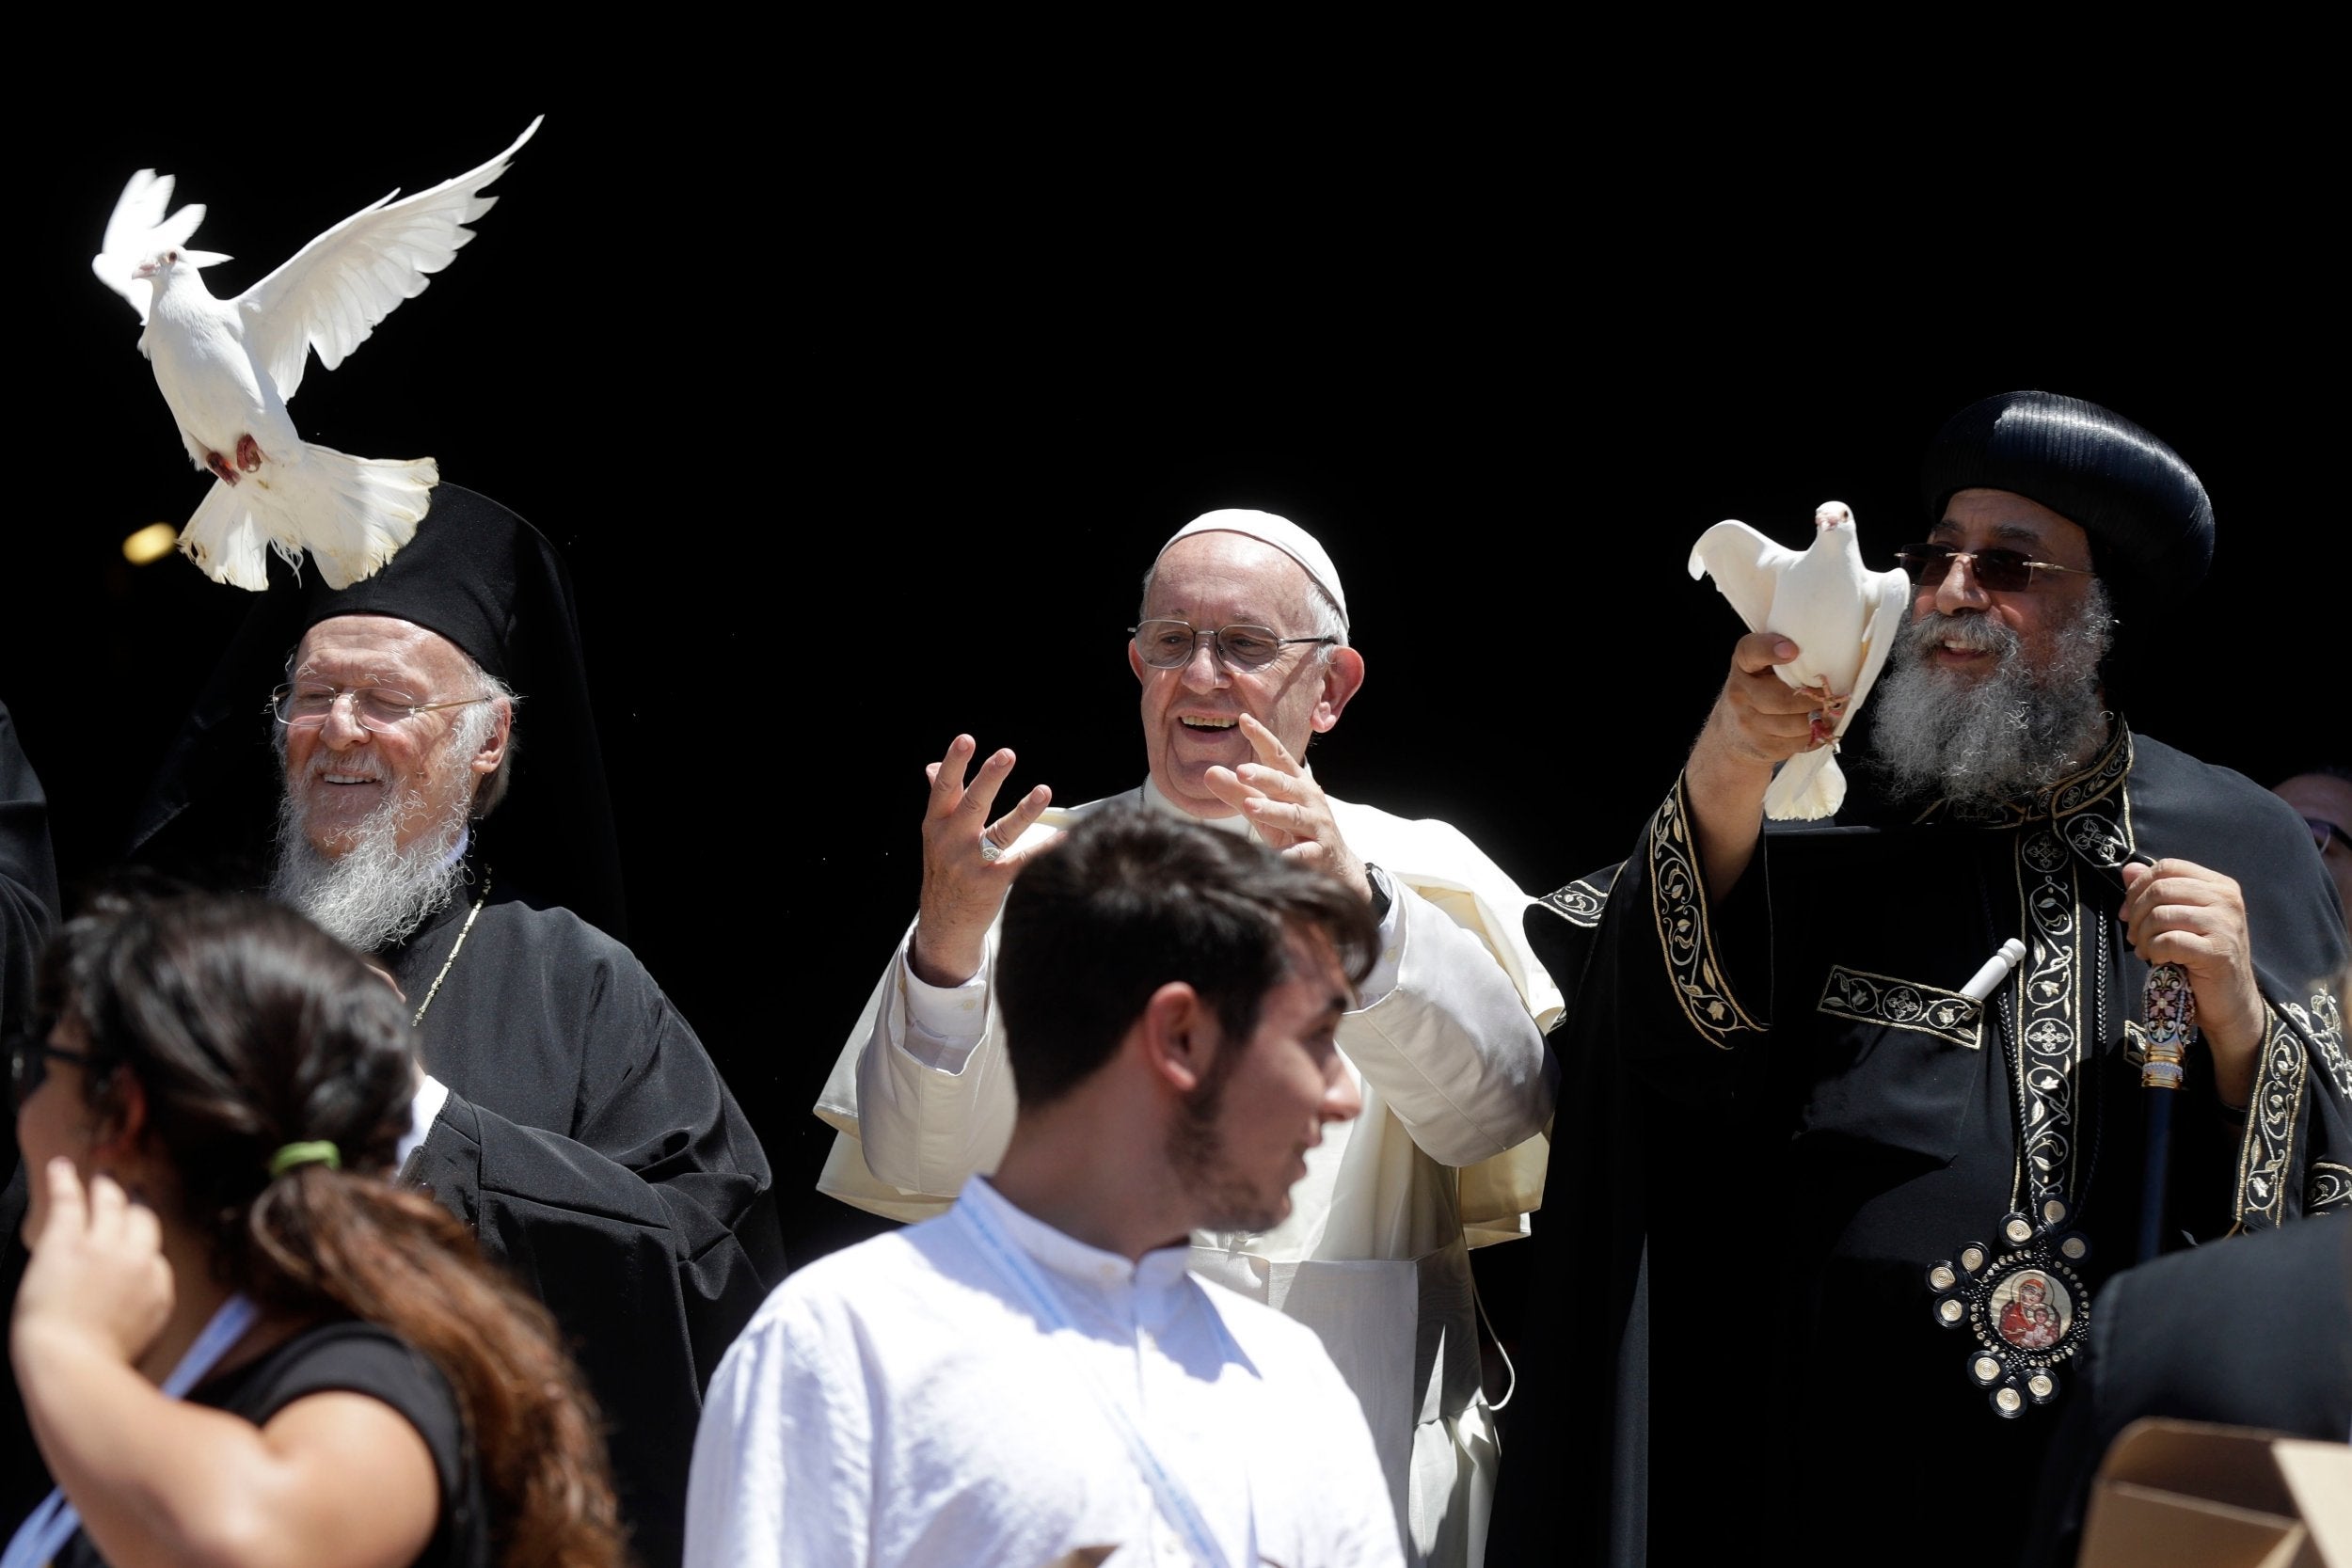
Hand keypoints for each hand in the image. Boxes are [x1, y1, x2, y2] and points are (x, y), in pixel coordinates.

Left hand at [12, 1161, 173, 1369]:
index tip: (137, 1249)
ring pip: (111, 1206)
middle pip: (143, 1224)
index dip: (143, 1253)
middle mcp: (138, 1262)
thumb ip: (142, 1324)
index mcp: (157, 1291)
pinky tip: (61, 1166)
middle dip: (139, 1207)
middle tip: (136, 1194)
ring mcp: (104, 1247)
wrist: (74, 1367)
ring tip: (105, 1178)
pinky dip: (65, 1181)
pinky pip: (70, 1201)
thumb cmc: (102, 1371)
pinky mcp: (68, 1240)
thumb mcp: (142, 1349)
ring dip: (107, 1189)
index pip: (155, 1262)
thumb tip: (134, 1322)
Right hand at [910, 734, 1054, 986]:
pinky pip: (1022, 860)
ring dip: (1025, 811)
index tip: (966, 739)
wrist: (945, 922)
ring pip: (1001, 833)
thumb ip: (940, 799)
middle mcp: (950, 841)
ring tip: (1044, 791)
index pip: (944, 787)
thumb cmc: (946, 868)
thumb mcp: (935, 834)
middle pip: (972, 804)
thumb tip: (932, 766)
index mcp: (935, 823)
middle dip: (989, 778)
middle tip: (1007, 754)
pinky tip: (1063, 836)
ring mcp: (971, 863)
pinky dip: (1043, 848)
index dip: (955, 762)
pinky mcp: (992, 882)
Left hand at [1203, 715, 1372, 901]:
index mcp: (1295, 782)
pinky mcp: (1320, 851)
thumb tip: (1209, 772)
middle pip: (1285, 784)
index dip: (1262, 738)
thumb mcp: (1264, 810)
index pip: (1277, 756)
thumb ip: (1238, 793)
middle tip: (1241, 771)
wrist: (1334, 864)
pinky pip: (1305, 853)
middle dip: (1264, 776)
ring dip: (1273, 810)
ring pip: (1294, 815)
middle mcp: (1308, 798)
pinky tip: (1282, 856)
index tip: (1244, 720)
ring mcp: (1316, 825)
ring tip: (1251, 807)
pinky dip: (1295, 854)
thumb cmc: (1293, 831)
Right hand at [1683, 633, 1845, 896]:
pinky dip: (1804, 743)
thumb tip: (1840, 669)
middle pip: (1779, 696)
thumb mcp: (1764, 687)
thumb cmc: (1760, 714)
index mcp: (1740, 670)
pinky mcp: (1752, 751)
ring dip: (1809, 726)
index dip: (1770, 650)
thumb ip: (1786, 674)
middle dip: (1807, 702)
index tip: (1794, 651)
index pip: (1748, 651)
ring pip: (1788, 724)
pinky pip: (1789, 745)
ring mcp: (1741, 726)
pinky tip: (1806, 740)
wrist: (1721, 761)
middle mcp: (1736, 696)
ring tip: (1817, 722)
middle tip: (1827, 698)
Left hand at [2118, 858, 2266, 1103]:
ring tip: (2146, 950)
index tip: (2127, 912)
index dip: (2139, 887)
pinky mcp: (2218, 951)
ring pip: (2160, 915)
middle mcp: (2227, 899)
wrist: (2230, 1001)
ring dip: (2143, 936)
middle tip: (2134, 937)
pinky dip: (2154, 951)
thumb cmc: (2200, 958)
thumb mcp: (2178, 920)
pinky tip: (2159, 961)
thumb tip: (2128, 870)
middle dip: (2136, 914)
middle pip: (2160, 889)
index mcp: (2219, 885)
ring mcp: (2225, 924)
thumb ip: (2155, 892)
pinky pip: (2168, 941)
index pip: (2167, 867)